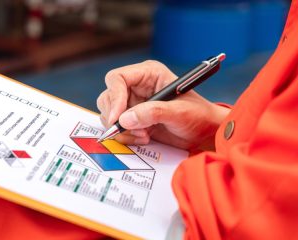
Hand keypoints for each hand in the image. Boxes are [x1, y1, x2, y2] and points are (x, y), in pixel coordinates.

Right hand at [97, 60, 229, 149]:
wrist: (205, 133)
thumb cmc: (198, 116)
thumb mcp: (179, 113)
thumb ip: (152, 113)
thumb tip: (124, 119)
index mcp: (148, 74)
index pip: (118, 79)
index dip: (114, 97)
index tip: (117, 118)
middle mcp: (137, 86)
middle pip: (108, 97)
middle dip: (116, 116)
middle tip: (131, 130)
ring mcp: (133, 103)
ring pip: (109, 113)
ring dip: (123, 129)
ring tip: (144, 135)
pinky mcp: (133, 119)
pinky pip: (117, 127)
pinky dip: (126, 136)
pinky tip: (144, 138)